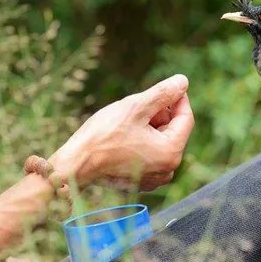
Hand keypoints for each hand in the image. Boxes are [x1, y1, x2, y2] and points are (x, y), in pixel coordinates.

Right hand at [50, 74, 193, 190]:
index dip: (178, 98)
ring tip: (128, 119)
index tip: (167, 86)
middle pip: (173, 130)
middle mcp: (167, 169)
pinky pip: (150, 154)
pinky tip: (123, 135)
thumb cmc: (103, 135)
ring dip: (150, 126)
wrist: (74, 164)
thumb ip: (163, 93)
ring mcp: (154, 177)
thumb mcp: (136, 107)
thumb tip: (183, 81)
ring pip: (161, 141)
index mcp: (171, 152)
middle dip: (160, 114)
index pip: (186, 118)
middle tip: (139, 104)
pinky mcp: (140, 180)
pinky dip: (142, 140)